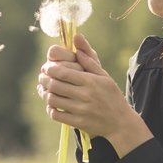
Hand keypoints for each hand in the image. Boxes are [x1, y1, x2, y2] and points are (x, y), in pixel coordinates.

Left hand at [36, 33, 152, 156]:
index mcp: (91, 81)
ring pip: (53, 100)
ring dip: (45, 94)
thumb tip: (77, 39)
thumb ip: (89, 60)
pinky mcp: (78, 122)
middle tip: (41, 77)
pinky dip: (50, 109)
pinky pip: (57, 115)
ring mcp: (81, 110)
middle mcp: (85, 95)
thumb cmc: (111, 96)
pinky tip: (51, 104)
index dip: (50, 69)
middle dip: (44, 80)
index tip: (46, 67)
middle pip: (55, 85)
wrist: (121, 122)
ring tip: (44, 90)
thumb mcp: (104, 76)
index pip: (63, 72)